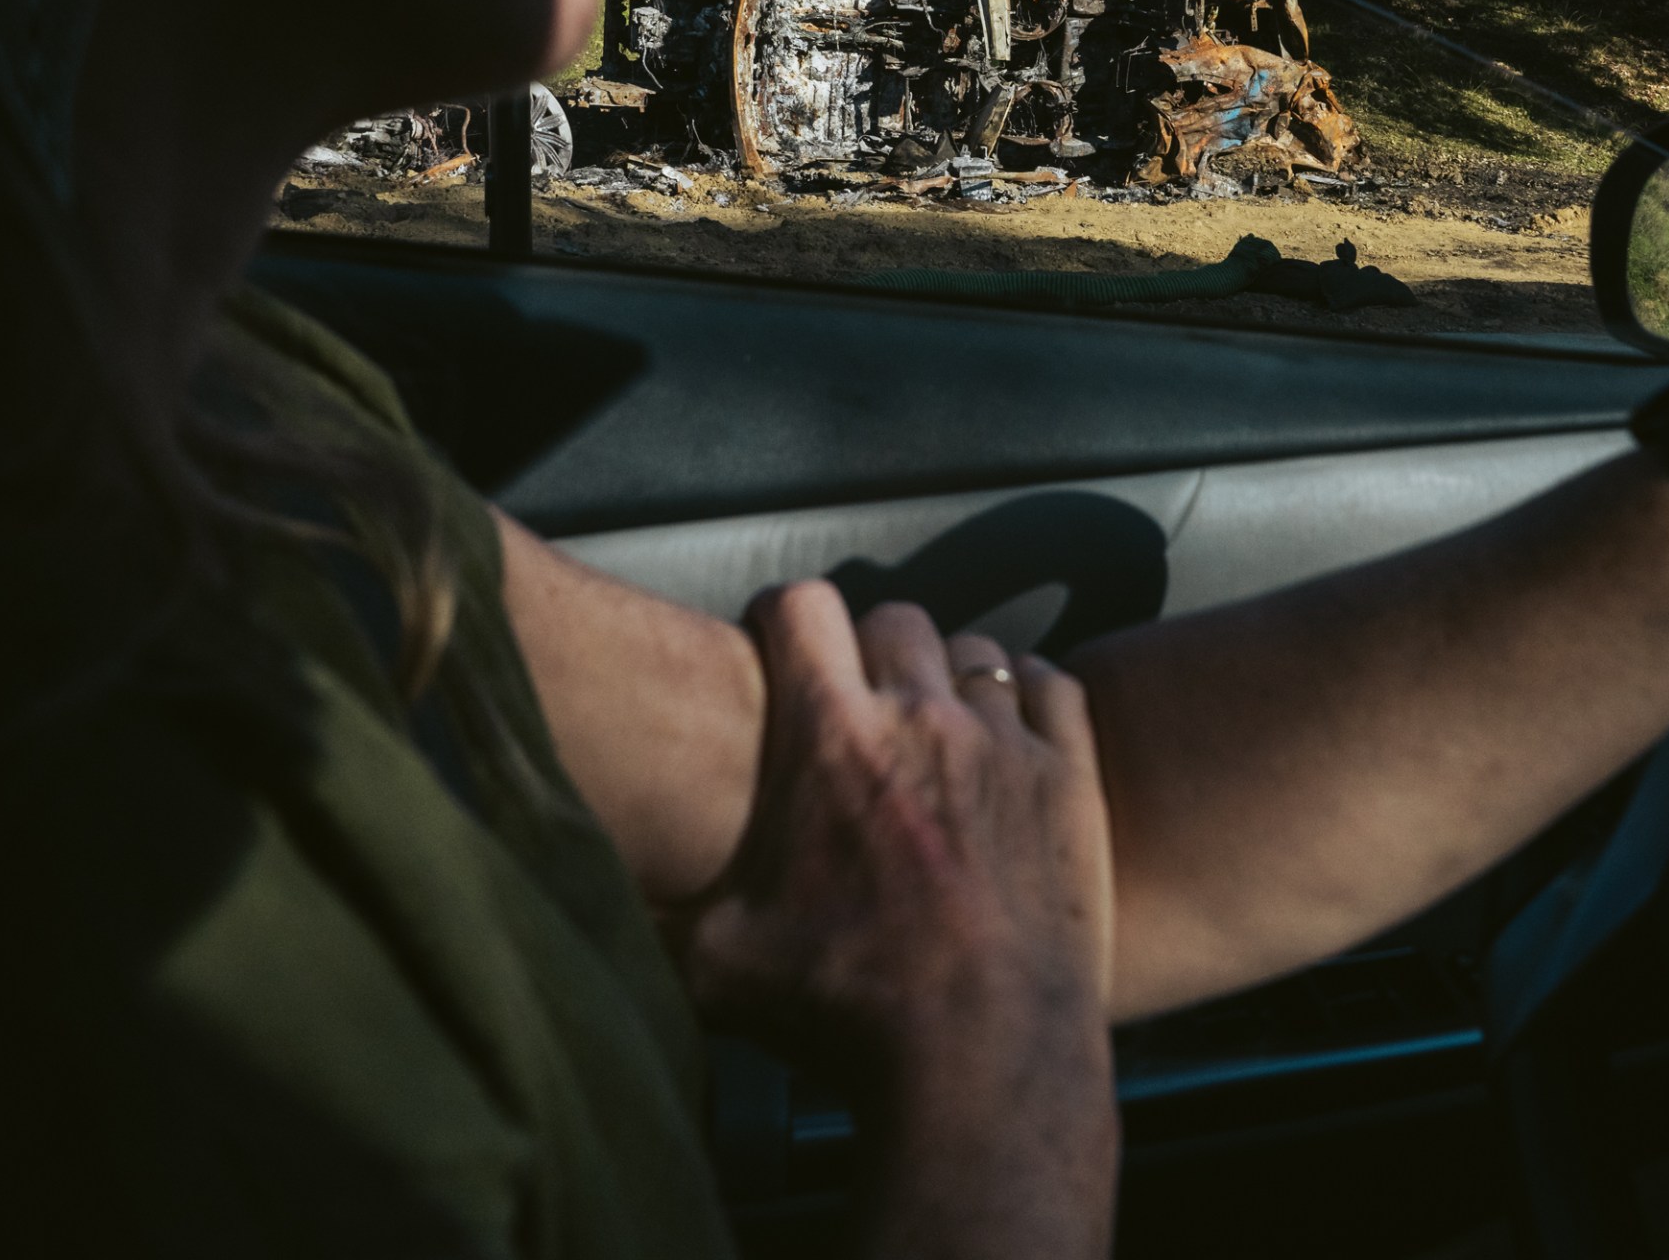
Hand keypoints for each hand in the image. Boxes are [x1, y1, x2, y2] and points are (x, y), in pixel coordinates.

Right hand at [679, 582, 1117, 1251]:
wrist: (983, 1061)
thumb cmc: (845, 1013)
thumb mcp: (717, 966)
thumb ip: (657, 913)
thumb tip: (598, 895)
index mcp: (830, 739)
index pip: (799, 606)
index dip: (780, 622)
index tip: (777, 655)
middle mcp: (922, 717)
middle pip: (892, 621)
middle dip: (868, 652)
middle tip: (858, 709)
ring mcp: (1006, 741)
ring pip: (975, 653)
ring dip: (950, 681)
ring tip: (936, 736)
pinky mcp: (1070, 776)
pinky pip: (1052, 686)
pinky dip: (1030, 701)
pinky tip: (1012, 742)